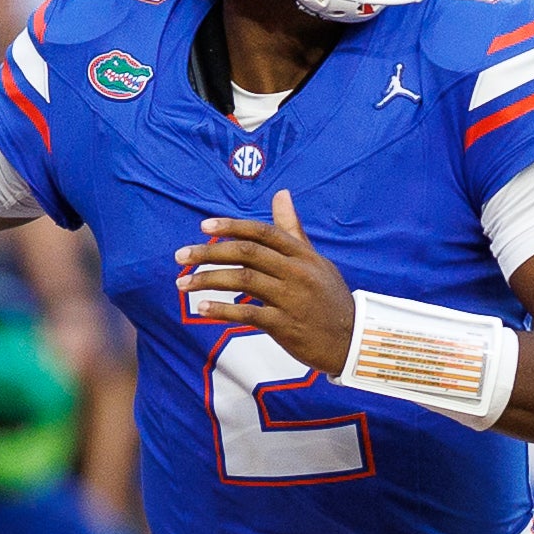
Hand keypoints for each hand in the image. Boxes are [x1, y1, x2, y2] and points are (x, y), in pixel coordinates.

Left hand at [179, 190, 355, 374]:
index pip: (262, 232)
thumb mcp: (315, 260)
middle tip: (180, 256)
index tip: (203, 227)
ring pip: (242, 281)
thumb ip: (292, 230)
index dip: (231, 227)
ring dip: (208, 280)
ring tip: (182, 284)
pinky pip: (248, 314)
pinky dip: (222, 310)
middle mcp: (296, 272)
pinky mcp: (285, 325)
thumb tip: (281, 194)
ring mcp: (291, 298)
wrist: (352, 339)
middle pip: (246, 253)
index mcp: (301, 254)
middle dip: (209, 252)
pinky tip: (202, 310)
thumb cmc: (329, 298)